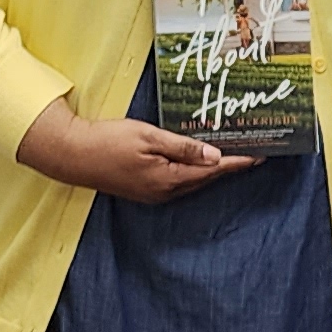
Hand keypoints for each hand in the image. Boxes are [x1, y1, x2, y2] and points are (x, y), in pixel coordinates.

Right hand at [14, 100, 252, 203]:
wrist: (71, 154)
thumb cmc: (108, 141)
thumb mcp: (149, 137)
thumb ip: (184, 147)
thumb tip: (215, 156)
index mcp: (168, 179)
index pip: (212, 171)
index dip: (237, 162)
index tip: (259, 156)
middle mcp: (164, 193)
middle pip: (205, 179)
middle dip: (229, 167)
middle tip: (251, 152)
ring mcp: (153, 195)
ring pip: (192, 182)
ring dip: (211, 170)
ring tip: (231, 155)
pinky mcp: (143, 191)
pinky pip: (177, 183)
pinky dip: (192, 172)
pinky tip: (198, 162)